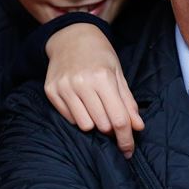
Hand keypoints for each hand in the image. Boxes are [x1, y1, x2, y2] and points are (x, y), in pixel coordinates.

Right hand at [44, 23, 142, 156]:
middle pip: (102, 125)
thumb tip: (138, 128)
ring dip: (94, 123)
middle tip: (112, 117)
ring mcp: (64, 87)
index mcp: (103, 78)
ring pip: (84, 125)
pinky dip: (79, 116)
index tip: (129, 150)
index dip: (126, 139)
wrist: (71, 37)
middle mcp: (82, 83)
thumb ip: (128, 102)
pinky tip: (81, 101)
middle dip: (111, 128)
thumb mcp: (118, 74)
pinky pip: (69, 118)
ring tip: (95, 107)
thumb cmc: (100, 56)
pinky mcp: (51, 91)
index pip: (118, 119)